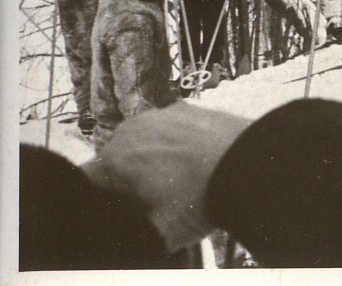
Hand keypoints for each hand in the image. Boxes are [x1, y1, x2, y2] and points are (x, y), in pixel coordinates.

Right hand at [83, 103, 253, 251]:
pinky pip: (168, 129)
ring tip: (179, 179)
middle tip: (154, 198)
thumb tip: (128, 236)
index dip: (102, 199)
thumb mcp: (160, 233)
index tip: (121, 209)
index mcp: (114, 161)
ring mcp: (159, 114)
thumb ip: (133, 232)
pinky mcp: (186, 107)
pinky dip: (175, 143)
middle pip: (115, 159)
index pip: (87, 181)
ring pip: (142, 141)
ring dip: (151, 158)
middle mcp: (130, 131)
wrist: (252, 162)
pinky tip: (196, 161)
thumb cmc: (203, 198)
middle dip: (127, 178)